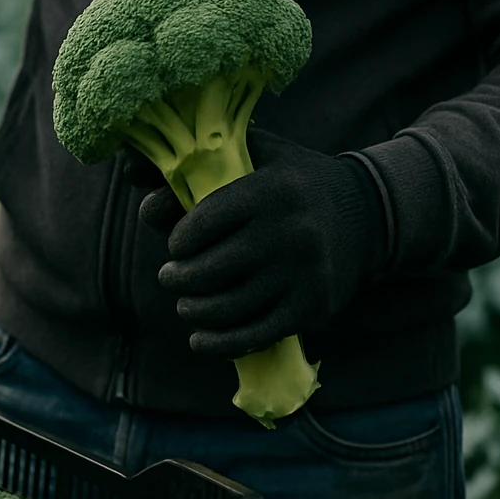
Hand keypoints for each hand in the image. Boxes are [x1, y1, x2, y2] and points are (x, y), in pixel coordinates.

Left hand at [137, 129, 387, 358]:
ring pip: (226, 308)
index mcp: (269, 190)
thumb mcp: (256, 155)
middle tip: (171, 277)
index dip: (178, 240)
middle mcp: (288, 233)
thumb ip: (197, 160)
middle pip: (209, 271)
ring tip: (187, 305)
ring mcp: (302, 274)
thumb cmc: (295, 182)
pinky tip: (200, 339)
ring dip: (194, 312)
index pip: (201, 224)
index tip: (175, 244)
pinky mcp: (311, 308)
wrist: (369, 215)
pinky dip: (218, 344)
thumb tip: (130, 170)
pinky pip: (253, 335)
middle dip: (178, 279)